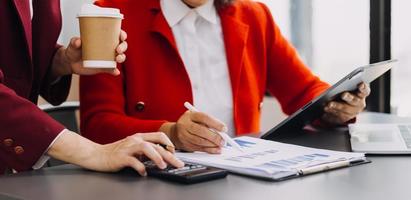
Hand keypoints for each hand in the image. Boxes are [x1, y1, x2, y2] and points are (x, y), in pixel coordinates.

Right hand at [48, 131, 183, 175]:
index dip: (170, 144)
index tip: (175, 154)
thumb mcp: (133, 147)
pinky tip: (144, 173)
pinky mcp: (120, 157)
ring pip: (147, 148)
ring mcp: (128, 148)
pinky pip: (133, 161)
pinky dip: (141, 168)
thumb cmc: (115, 153)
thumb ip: (146, 150)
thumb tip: (161, 156)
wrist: (96, 155)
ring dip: (157, 158)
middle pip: (157, 145)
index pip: (160, 136)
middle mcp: (135, 140)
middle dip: (170, 155)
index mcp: (140, 137)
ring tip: (163, 167)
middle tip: (179, 164)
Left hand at [52, 30, 127, 76]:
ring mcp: (108, 58)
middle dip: (123, 47)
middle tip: (118, 49)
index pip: (117, 34)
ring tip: (117, 59)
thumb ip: (74, 42)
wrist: (71, 63)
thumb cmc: (74, 50)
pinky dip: (115, 71)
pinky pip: (112, 69)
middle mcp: (108, 48)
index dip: (122, 35)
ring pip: (120, 57)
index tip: (121, 36)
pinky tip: (116, 72)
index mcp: (104, 38)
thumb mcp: (73, 45)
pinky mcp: (105, 68)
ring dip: (122, 57)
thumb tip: (78, 41)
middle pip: (122, 45)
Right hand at [160, 111, 225, 153]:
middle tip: (223, 140)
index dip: (215, 123)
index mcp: (190, 116)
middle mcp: (185, 125)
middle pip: (200, 131)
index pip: (203, 118)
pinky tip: (215, 150)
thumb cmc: (190, 123)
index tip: (224, 128)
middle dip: (214, 136)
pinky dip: (209, 150)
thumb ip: (208, 122)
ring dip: (212, 144)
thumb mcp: (197, 118)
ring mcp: (184, 136)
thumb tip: (221, 130)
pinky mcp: (186, 145)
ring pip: (199, 141)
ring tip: (220, 145)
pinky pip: (199, 148)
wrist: (175, 132)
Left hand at [322, 83, 370, 124]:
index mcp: (362, 95)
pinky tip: (325, 113)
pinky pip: (337, 118)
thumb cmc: (344, 92)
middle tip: (343, 94)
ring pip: (344, 110)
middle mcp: (359, 104)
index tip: (361, 84)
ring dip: (336, 107)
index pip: (365, 91)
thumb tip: (339, 86)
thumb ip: (345, 85)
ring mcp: (352, 113)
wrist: (342, 104)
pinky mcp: (343, 119)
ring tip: (328, 105)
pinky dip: (331, 115)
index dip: (363, 88)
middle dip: (349, 97)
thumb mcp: (346, 88)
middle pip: (354, 101)